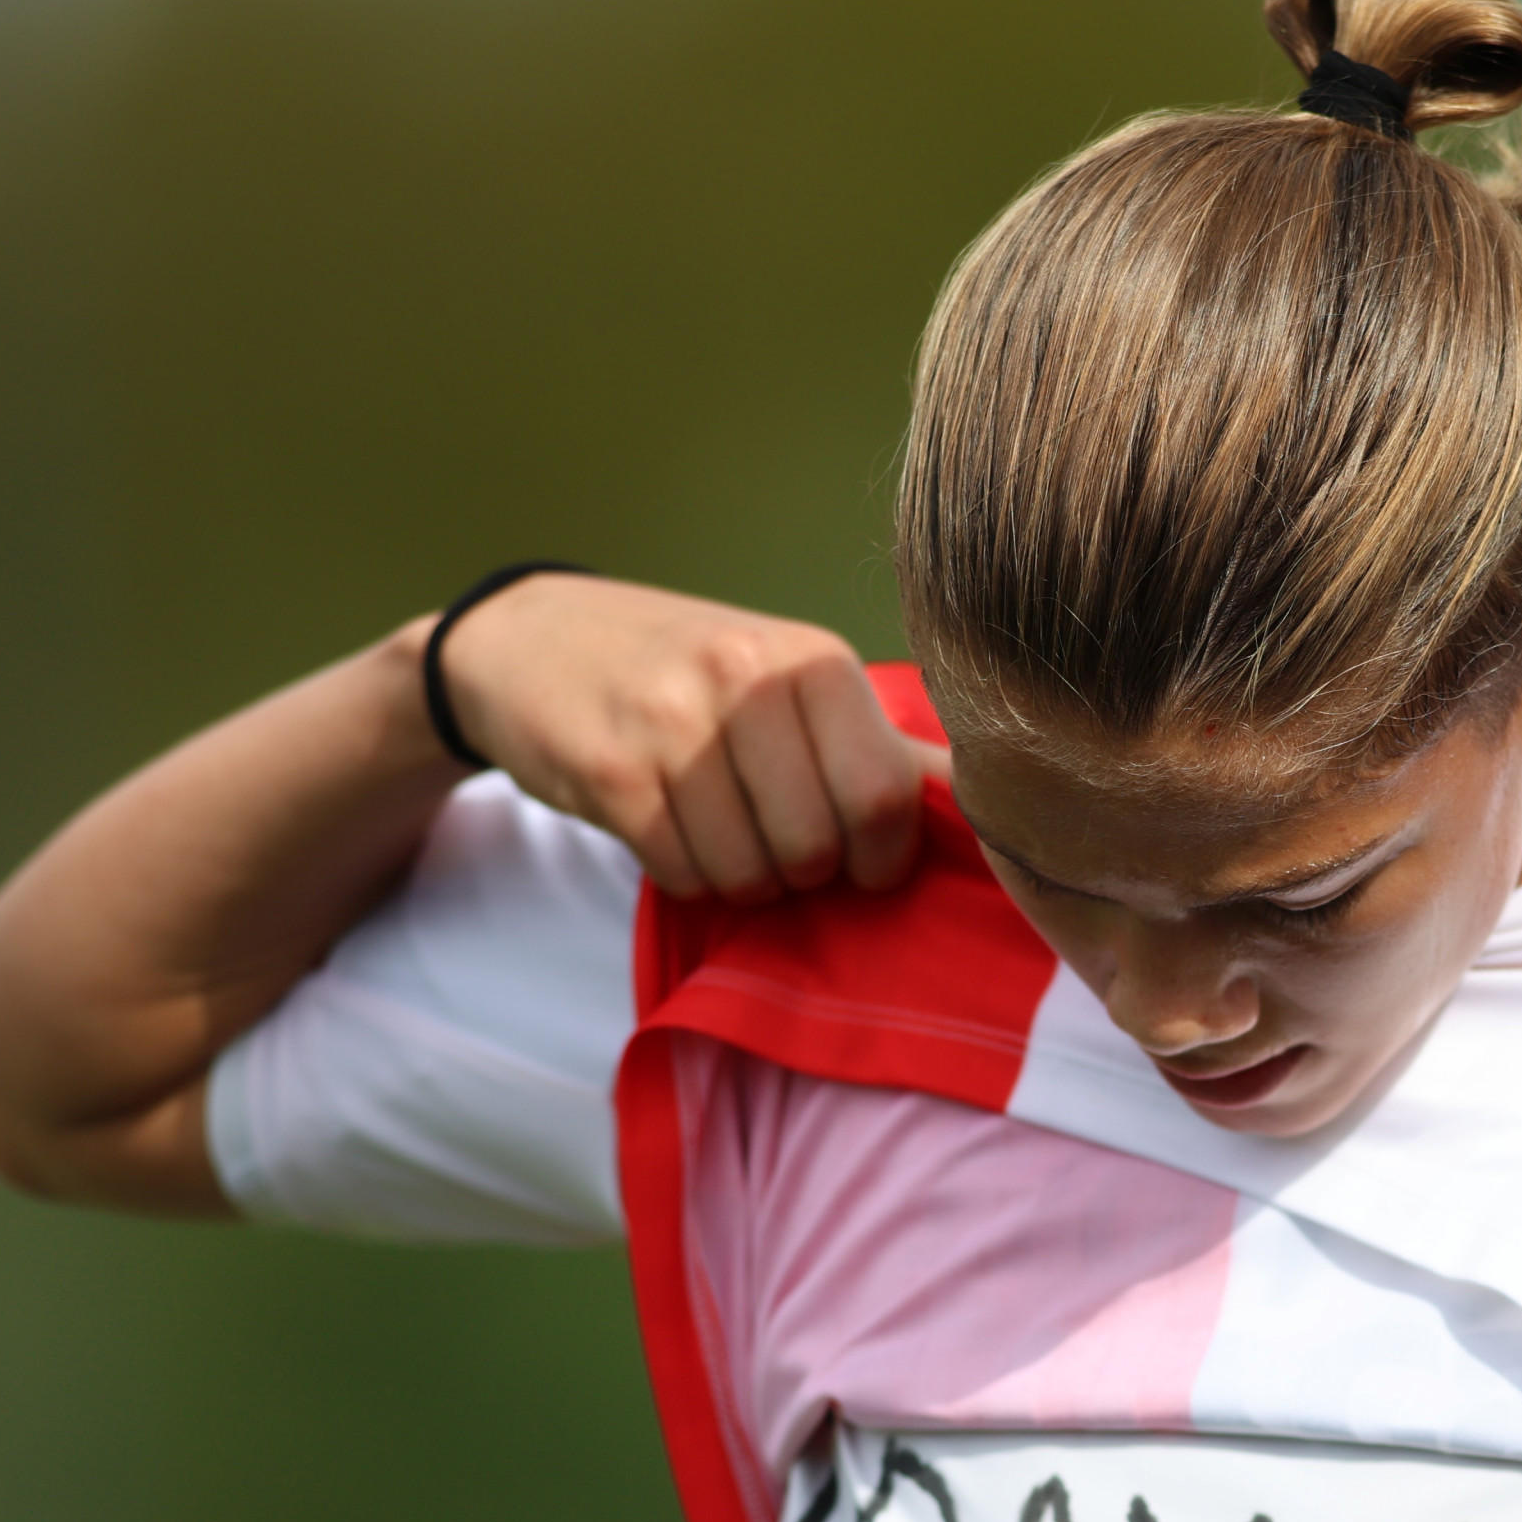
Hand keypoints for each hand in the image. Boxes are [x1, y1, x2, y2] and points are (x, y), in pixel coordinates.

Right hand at [430, 574, 947, 900]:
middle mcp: (748, 679)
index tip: (855, 857)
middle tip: (773, 841)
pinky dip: (687, 876)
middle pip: (820, 846)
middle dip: (803, 873)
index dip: (879, 857)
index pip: (886, 796)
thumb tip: (987, 803)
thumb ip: (879, 745)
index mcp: (812, 660)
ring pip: (751, 872)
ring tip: (720, 832)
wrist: (534, 641)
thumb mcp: (786, 682)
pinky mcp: (613, 771)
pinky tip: (673, 832)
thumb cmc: (686, 674)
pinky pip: (684, 873)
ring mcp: (675, 721)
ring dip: (741, 880)